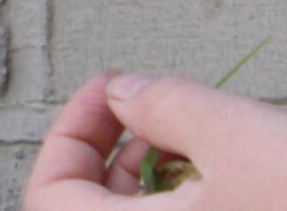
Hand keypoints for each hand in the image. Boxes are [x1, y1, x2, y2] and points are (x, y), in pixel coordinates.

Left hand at [23, 74, 286, 208]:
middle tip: (150, 115)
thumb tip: (121, 92)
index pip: (50, 197)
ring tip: (198, 145)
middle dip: (111, 158)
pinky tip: (234, 185)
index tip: (111, 89)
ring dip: (152, 188)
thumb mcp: (237, 133)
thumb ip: (164, 106)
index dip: (70, 132)